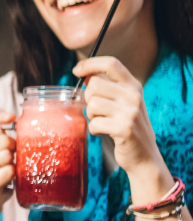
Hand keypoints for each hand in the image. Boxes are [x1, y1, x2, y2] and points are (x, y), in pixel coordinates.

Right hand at [0, 107, 15, 207]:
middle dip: (10, 146)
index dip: (4, 133)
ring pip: (7, 155)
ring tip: (4, 164)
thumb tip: (10, 117)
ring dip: (11, 160)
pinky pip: (9, 171)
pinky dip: (12, 172)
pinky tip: (5, 174)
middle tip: (5, 153)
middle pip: (3, 140)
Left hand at [73, 56, 170, 200]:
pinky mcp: (124, 128)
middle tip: (97, 111)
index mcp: (133, 86)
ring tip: (103, 122)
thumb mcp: (123, 103)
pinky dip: (94, 130)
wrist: (144, 156)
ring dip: (91, 116)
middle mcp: (134, 96)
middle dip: (88, 99)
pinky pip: (94, 123)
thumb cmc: (127, 127)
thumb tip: (85, 75)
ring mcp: (130, 112)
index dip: (90, 64)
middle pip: (94, 85)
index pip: (111, 63)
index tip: (76, 70)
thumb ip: (109, 88)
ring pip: (92, 105)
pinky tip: (104, 133)